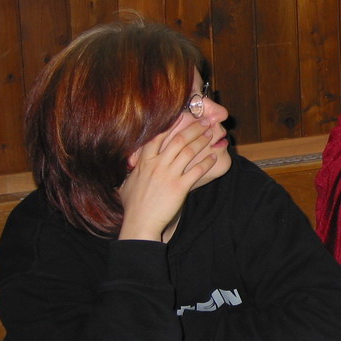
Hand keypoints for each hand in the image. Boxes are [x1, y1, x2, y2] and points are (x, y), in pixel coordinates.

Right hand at [118, 119, 219, 240]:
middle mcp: (157, 165)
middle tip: (206, 122)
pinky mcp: (180, 187)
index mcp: (144, 162)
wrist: (140, 223)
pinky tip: (214, 156)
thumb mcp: (127, 185)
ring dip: (202, 141)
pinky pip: (196, 170)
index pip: (158, 137)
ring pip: (189, 151)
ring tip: (212, 134)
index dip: (172, 125)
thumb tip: (130, 167)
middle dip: (194, 128)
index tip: (183, 116)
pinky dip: (206, 161)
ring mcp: (169, 175)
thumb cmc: (132, 207)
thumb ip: (132, 172)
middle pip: (178, 140)